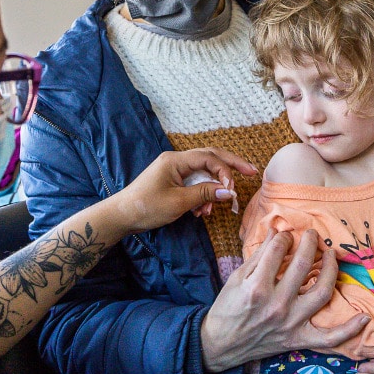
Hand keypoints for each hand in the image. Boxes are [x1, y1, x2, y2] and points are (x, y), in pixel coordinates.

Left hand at [112, 148, 255, 232]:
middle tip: (251, 172)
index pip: (209, 157)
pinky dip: (201, 195)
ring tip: (210, 209)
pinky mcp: (172, 181)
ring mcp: (173, 170)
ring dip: (212, 189)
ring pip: (202, 173)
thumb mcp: (178, 202)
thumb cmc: (146, 207)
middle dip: (230, 166)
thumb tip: (228, 190)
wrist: (121, 216)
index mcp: (175, 160)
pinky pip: (194, 183)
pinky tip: (200, 211)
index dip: (225, 170)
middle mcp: (176, 160)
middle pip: (209, 158)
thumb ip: (204, 193)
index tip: (232, 188)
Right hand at [200, 229, 371, 372]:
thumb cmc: (227, 309)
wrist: (220, 345)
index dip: (284, 238)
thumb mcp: (237, 278)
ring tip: (330, 254)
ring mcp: (290, 323)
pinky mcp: (298, 339)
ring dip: (331, 270)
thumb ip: (259, 255)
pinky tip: (364, 318)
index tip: (286, 236)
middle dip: (309, 244)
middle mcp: (276, 305)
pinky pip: (329, 338)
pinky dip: (349, 330)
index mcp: (256, 288)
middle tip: (312, 235)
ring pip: (322, 293)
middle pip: (302, 266)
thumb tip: (278, 231)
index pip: (277, 251)